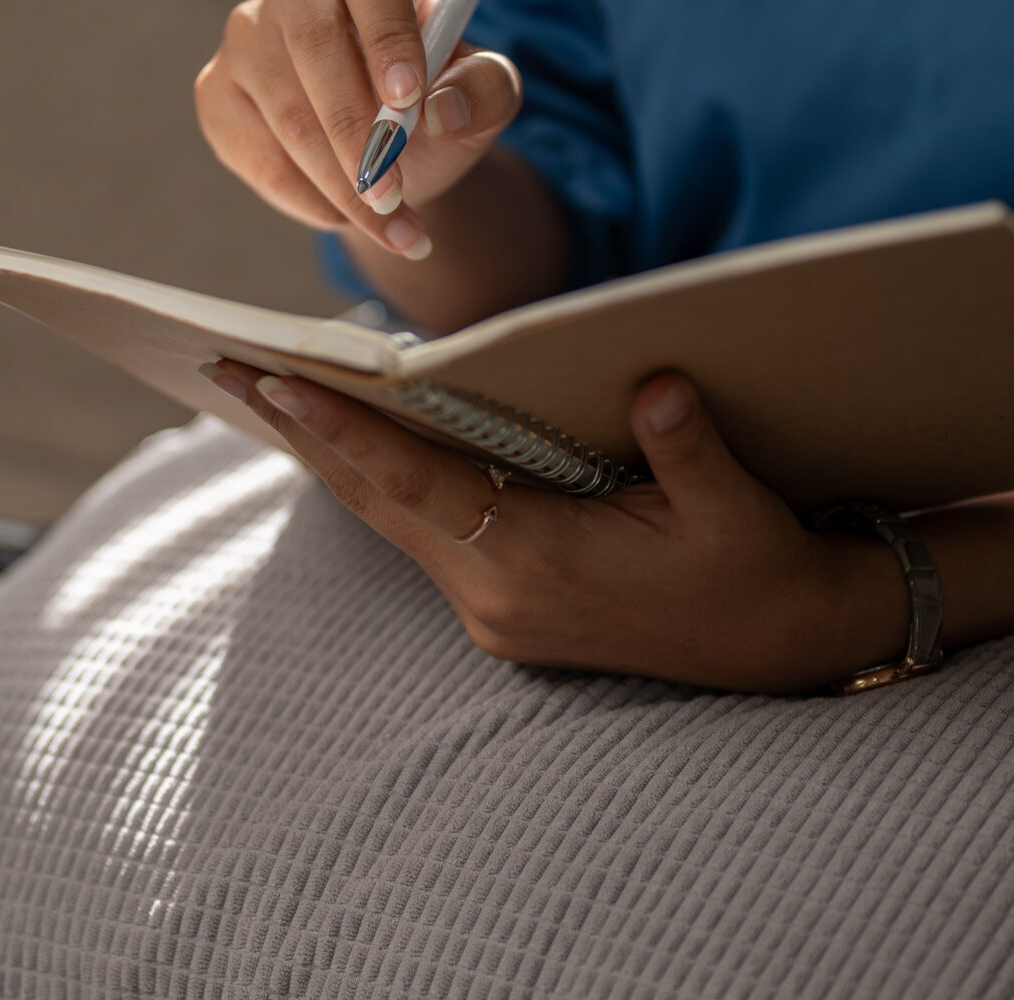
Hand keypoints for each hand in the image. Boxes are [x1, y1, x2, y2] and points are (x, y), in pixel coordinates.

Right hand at [193, 0, 522, 259]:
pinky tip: (342, 214)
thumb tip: (441, 109)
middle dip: (357, 133)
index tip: (409, 99)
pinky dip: (302, 196)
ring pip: (285, 111)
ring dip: (337, 181)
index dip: (389, 34)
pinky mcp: (217, 90)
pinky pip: (253, 150)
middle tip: (393, 193)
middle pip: (315, 45)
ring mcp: (247, 34)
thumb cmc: (435, 100)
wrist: (389, 145)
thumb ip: (486, 89)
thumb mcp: (483, 93)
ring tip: (388, 224)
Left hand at [201, 359, 905, 692]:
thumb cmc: (761, 569)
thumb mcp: (734, 506)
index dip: (342, 433)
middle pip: (376, 500)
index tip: (274, 385)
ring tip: (264, 392)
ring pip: (390, 517)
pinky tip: (348, 440)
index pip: (415, 484)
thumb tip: (656, 384)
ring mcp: (495, 610)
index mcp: (537, 569)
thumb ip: (686, 447)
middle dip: (302, 433)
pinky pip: (422, 530)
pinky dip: (380, 479)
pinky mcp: (505, 608)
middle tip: (223, 368)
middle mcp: (496, 598)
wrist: (790, 645)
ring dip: (332, 456)